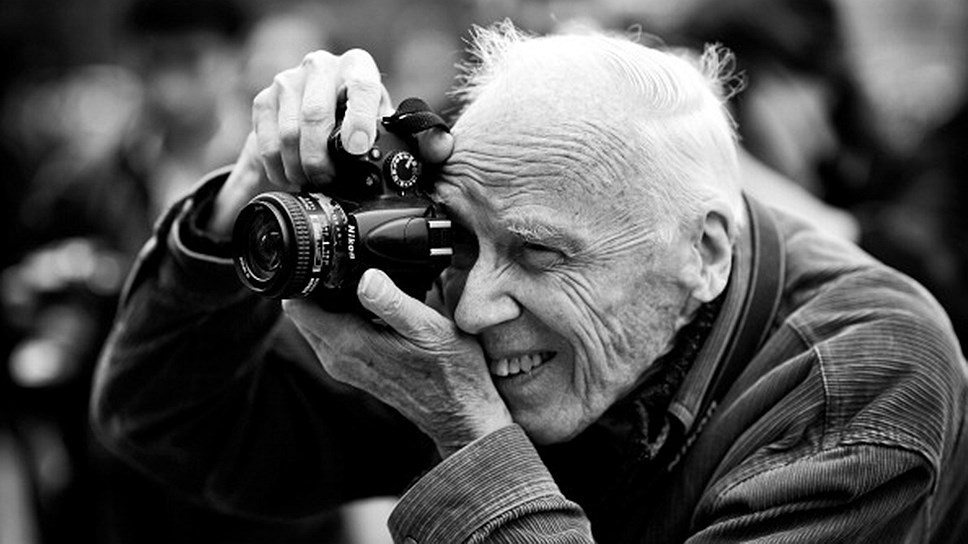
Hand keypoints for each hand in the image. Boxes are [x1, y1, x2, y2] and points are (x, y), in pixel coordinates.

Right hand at [207, 48, 454, 235]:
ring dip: (300, 169)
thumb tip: (442, 148)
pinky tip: (292, 178)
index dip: (358, 120)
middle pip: (315, 116)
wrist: (320, 116)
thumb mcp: (392, 130)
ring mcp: (288, 81)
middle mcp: (322, 67)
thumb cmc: (362, 123)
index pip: (361, 88)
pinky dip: (278, 170)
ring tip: (312, 185)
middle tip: (329, 184)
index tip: (357, 149)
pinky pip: (265, 144)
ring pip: (288, 134)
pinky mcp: (264, 100)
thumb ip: (422, 141)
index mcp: (359, 68)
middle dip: (322, 160)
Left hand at [283, 269, 512, 457]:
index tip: (326, 261)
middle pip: (304, 313)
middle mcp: (340, 358)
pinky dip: (344, 317)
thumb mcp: (428, 328)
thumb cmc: (451, 373)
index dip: (305, 278)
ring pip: (318, 324)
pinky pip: (335, 335)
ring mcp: (347, 366)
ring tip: (361, 283)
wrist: (461, 413)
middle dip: (315, 287)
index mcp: (349, 344)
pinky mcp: (358, 369)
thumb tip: (365, 277)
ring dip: (330, 302)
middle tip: (346, 266)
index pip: (298, 307)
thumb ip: (392, 303)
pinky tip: (372, 307)